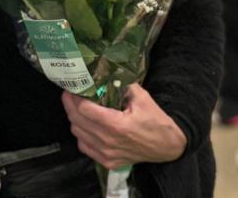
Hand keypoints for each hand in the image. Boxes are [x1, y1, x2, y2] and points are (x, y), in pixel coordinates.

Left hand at [61, 85, 186, 168]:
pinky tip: (87, 125)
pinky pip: (84, 147)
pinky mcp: (107, 161)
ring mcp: (106, 153)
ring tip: (79, 108)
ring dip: (75, 119)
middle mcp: (108, 141)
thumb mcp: (142, 98)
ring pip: (77, 133)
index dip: (74, 96)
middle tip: (70, 93)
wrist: (168, 147)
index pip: (83, 109)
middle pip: (76, 120)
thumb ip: (122, 86)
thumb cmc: (156, 121)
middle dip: (69, 104)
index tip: (72, 87)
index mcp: (116, 124)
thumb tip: (105, 75)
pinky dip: (81, 134)